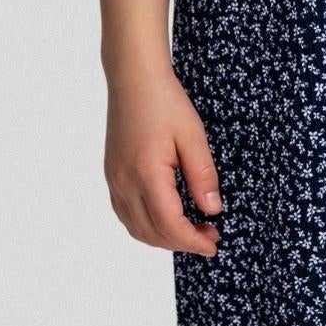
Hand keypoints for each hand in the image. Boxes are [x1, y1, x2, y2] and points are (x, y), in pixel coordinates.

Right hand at [105, 61, 223, 256]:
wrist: (134, 79)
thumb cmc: (165, 102)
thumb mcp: (193, 137)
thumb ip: (203, 177)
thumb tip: (212, 211)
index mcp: (146, 174)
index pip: (169, 225)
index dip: (193, 241)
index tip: (213, 245)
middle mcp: (125, 182)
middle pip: (152, 232)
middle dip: (182, 242)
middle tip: (209, 235)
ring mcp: (114, 180)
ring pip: (136, 228)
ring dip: (163, 237)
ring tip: (190, 229)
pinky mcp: (112, 174)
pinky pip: (126, 214)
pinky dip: (146, 225)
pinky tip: (165, 217)